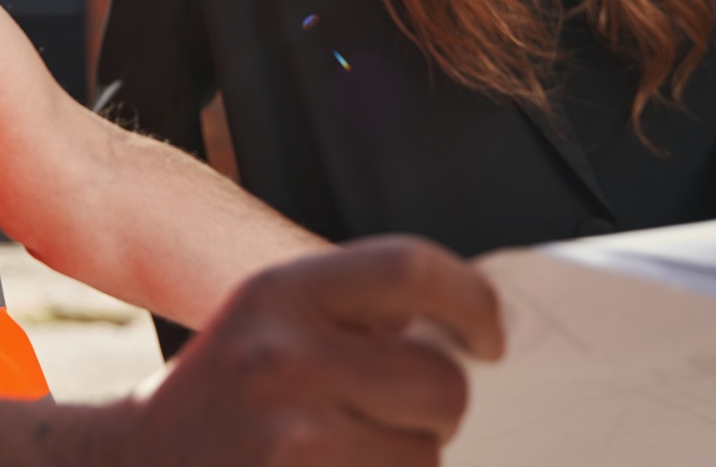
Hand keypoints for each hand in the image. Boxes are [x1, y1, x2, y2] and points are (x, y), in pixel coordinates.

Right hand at [101, 237, 503, 466]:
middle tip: (396, 413)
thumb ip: (358, 312)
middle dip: (438, 406)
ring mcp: (289, 440)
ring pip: (427, 456)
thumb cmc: (226, 395)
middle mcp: (282, 359)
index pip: (411, 268)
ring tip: (349, 453)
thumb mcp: (271, 322)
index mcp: (280, 292)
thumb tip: (473, 325)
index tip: (489, 338)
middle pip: (442, 382)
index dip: (473, 301)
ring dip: (408, 461)